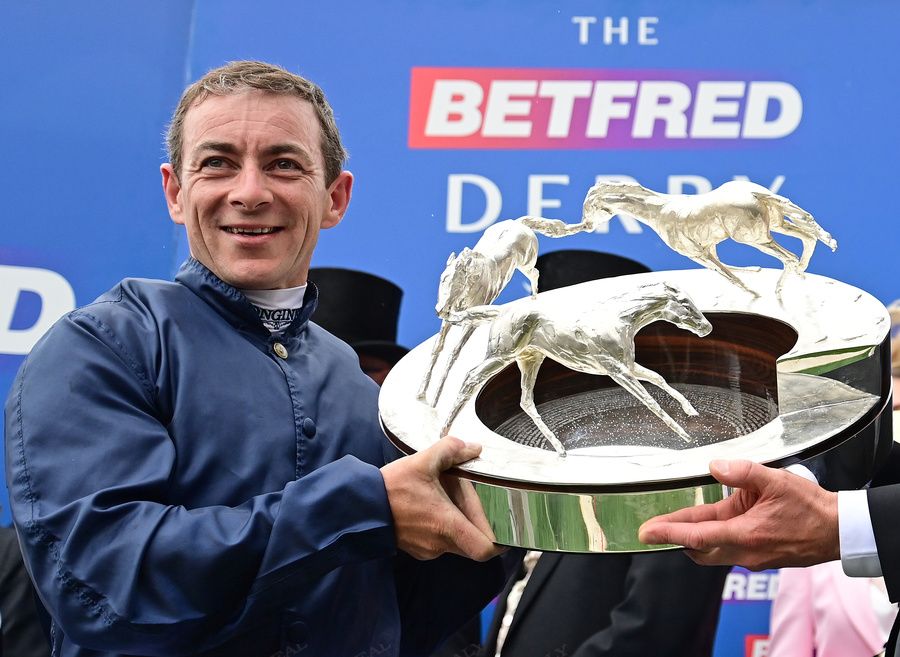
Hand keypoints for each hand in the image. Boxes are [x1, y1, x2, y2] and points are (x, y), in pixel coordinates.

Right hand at [381, 436, 503, 561]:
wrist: (357, 507)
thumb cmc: (390, 489)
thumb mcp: (422, 461)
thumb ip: (451, 450)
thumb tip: (473, 448)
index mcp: (447, 525)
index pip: (486, 549)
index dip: (501, 541)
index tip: (506, 527)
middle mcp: (440, 544)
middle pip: (473, 543)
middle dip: (479, 524)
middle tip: (477, 501)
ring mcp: (427, 549)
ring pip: (456, 541)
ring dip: (458, 522)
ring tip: (448, 497)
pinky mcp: (416, 548)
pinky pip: (439, 541)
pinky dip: (442, 526)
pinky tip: (432, 505)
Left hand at [638, 460, 839, 569]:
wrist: (838, 531)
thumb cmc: (811, 508)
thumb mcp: (776, 481)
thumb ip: (743, 471)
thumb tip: (715, 466)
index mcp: (745, 534)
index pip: (696, 535)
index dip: (668, 532)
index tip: (646, 532)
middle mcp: (744, 552)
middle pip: (698, 548)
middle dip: (675, 537)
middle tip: (653, 528)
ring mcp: (752, 557)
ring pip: (712, 550)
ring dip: (694, 536)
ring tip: (675, 523)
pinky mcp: (758, 555)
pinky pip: (728, 548)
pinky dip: (713, 536)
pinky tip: (711, 522)